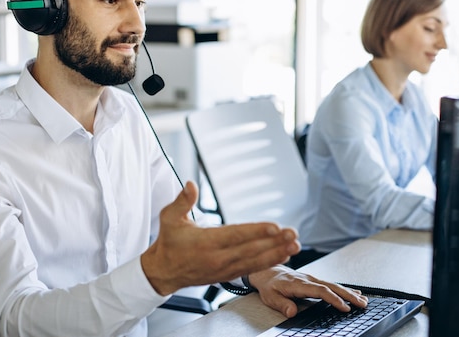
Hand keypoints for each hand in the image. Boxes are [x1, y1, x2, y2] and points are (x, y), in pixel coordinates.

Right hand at [140, 181, 300, 294]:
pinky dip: (268, 262)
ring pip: (255, 261)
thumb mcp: (169, 218)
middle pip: (251, 249)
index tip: (275, 227)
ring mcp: (224, 268)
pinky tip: (283, 255)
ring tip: (295, 245)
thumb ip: (182, 200)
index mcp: (205, 242)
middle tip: (293, 234)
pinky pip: (252, 268)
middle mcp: (217, 258)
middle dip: (274, 242)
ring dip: (277, 253)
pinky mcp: (228, 274)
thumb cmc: (168, 242)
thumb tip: (190, 184)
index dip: (256, 232)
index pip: (236, 235)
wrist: (163, 271)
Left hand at [248, 265, 367, 317]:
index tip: (344, 307)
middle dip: (348, 295)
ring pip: (334, 285)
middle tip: (362, 304)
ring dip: (349, 292)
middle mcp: (308, 279)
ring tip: (363, 300)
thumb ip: (281, 304)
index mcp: (299, 284)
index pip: (320, 291)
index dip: (333, 299)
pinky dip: (344, 289)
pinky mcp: (314, 281)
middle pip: (332, 286)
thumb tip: (292, 312)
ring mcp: (313, 279)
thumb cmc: (270, 285)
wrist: (268, 272)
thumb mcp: (270, 297)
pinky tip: (354, 293)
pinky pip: (331, 285)